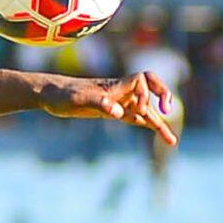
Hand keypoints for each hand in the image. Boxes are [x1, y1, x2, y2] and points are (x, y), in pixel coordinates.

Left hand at [52, 71, 180, 144]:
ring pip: (147, 110)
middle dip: (164, 96)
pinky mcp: (114, 112)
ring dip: (160, 124)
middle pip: (152, 89)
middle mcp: (122, 91)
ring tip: (173, 142)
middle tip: (167, 111)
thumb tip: (118, 112)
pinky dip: (149, 126)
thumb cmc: (62, 94)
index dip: (146, 94)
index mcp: (116, 85)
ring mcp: (119, 102)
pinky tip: (159, 135)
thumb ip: (98, 103)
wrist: (50, 95)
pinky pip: (137, 119)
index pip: (143, 80)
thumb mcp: (77, 99)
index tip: (138, 110)